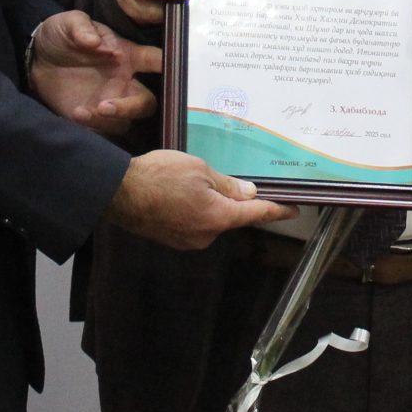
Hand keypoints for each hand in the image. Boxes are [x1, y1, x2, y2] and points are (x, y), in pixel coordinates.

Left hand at [29, 10, 159, 134]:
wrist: (35, 59)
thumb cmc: (61, 36)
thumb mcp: (68, 23)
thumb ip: (82, 28)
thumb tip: (96, 42)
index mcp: (127, 56)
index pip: (156, 61)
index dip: (167, 65)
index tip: (166, 70)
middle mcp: (124, 82)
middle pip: (148, 103)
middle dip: (132, 108)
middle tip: (105, 106)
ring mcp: (110, 102)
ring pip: (126, 122)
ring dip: (108, 121)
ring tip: (81, 111)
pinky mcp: (92, 118)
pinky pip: (104, 132)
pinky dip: (94, 128)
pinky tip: (76, 114)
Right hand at [107, 150, 292, 249]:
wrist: (119, 193)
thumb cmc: (159, 175)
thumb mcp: (199, 170)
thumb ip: (227, 185)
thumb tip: (248, 194)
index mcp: (218, 217)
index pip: (256, 214)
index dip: (277, 211)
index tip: (293, 210)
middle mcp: (206, 235)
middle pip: (231, 217)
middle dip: (232, 200)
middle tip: (219, 178)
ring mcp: (188, 240)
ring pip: (211, 220)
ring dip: (210, 204)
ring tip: (189, 181)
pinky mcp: (173, 239)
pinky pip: (194, 223)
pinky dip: (194, 210)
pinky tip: (179, 194)